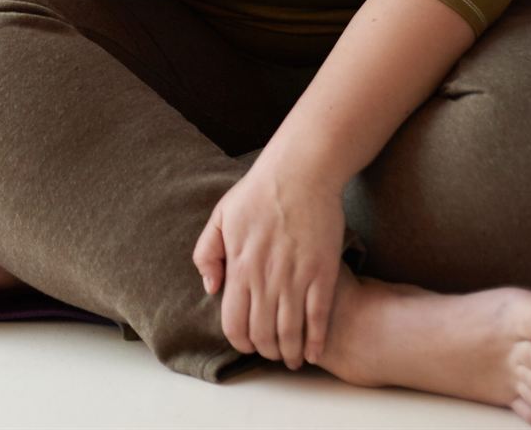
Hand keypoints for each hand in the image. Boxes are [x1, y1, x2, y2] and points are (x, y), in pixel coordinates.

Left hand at [191, 159, 346, 369]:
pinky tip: (314, 352)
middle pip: (262, 334)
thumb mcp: (219, 217)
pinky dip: (315, 341)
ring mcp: (296, 277)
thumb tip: (211, 287)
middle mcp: (266, 278)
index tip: (247, 344)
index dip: (240, 341)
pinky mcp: (323, 272)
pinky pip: (319, 318)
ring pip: (290, 332)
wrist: (301, 172)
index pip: (233, 322)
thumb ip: (207, 253)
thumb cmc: (258, 191)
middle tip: (271, 353)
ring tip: (292, 359)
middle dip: (266, 351)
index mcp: (239, 266)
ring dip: (290, 353)